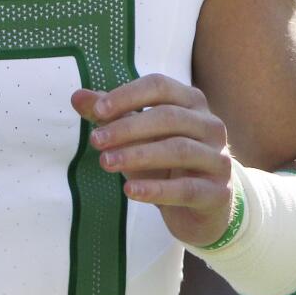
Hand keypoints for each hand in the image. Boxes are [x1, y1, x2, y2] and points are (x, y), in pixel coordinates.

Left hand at [71, 74, 232, 247]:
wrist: (202, 208)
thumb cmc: (166, 163)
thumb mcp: (137, 137)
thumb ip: (110, 115)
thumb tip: (77, 97)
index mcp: (192, 102)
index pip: (160, 86)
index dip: (128, 96)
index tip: (97, 111)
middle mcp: (211, 125)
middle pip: (168, 117)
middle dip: (128, 127)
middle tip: (95, 141)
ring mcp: (218, 159)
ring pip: (179, 150)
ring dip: (138, 155)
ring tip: (106, 163)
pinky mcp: (218, 192)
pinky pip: (187, 188)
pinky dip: (156, 190)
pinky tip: (129, 190)